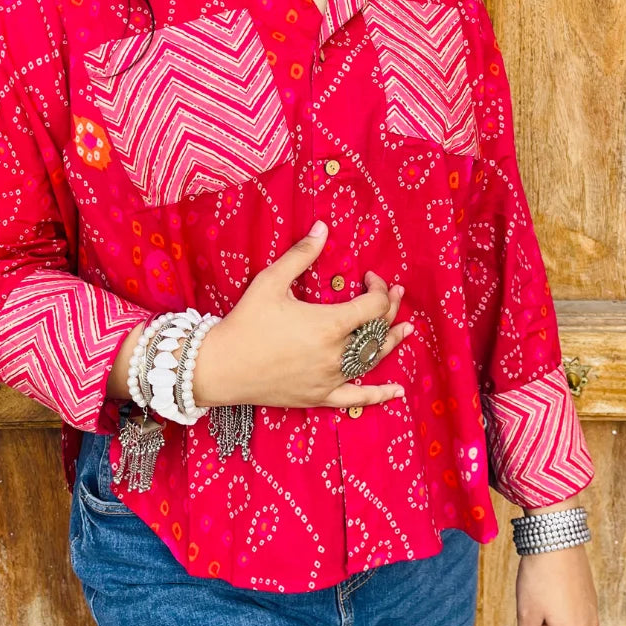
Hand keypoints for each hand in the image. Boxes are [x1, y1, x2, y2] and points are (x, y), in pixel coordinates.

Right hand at [193, 220, 412, 411]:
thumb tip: (323, 228)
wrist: (220, 366)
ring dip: (391, 342)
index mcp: (330, 324)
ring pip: (372, 360)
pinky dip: (379, 395)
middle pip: (377, 331)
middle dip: (389, 310)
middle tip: (395, 294)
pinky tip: (397, 392)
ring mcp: (330, 378)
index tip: (370, 278)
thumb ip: (301, 255)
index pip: (372, 305)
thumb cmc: (245, 321)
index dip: (379, 289)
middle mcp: (336, 353)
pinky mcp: (320, 396)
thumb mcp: (271, 281)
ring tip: (406, 329)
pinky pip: (357, 397)